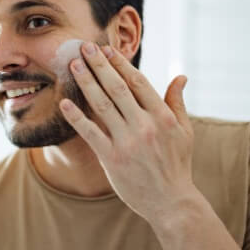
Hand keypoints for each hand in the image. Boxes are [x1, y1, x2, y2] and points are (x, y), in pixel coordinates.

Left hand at [59, 42, 195, 222]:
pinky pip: (90, 133)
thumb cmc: (177, 163)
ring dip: (86, 82)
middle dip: (99, 65)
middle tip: (84, 47)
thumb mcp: (184, 131)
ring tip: (73, 65)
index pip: (138, 82)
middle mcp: (144, 125)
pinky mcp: (111, 158)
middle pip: (116, 88)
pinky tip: (65, 102)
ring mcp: (127, 142)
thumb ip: (177, 102)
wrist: (171, 202)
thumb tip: (180, 76)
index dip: (120, 64)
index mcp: (162, 116)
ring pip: (102, 105)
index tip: (106, 49)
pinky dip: (76, 117)